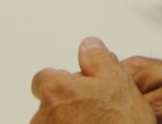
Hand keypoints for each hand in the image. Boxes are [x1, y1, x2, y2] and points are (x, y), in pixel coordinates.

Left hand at [32, 37, 154, 122]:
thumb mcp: (118, 80)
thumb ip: (98, 58)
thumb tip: (88, 45)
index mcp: (56, 90)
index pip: (43, 79)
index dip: (62, 81)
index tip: (76, 88)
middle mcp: (43, 117)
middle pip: (48, 105)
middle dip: (66, 107)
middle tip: (95, 113)